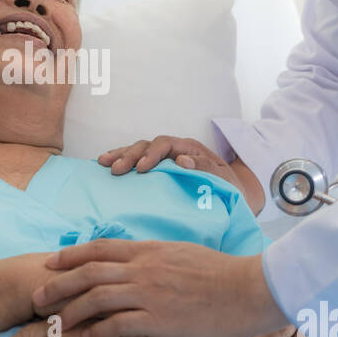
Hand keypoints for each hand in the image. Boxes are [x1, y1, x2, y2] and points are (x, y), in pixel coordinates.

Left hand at [34, 239, 281, 336]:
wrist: (248, 289)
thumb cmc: (222, 275)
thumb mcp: (183, 254)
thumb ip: (158, 259)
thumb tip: (143, 263)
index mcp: (149, 250)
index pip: (100, 247)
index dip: (70, 255)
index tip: (50, 262)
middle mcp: (143, 268)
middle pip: (88, 272)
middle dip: (57, 284)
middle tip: (36, 297)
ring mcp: (149, 293)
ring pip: (96, 298)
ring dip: (70, 311)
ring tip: (54, 323)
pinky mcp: (159, 319)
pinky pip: (118, 325)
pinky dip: (97, 331)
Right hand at [99, 137, 264, 212]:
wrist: (234, 192)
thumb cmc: (228, 187)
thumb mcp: (223, 178)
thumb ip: (205, 167)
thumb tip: (181, 160)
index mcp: (189, 148)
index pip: (166, 144)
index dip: (152, 155)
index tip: (141, 170)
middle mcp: (174, 148)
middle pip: (147, 145)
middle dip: (130, 155)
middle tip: (116, 169)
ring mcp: (164, 157)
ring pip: (138, 149)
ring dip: (120, 155)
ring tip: (103, 163)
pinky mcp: (157, 167)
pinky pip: (136, 159)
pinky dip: (121, 159)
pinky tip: (105, 164)